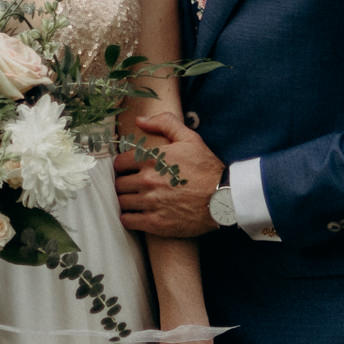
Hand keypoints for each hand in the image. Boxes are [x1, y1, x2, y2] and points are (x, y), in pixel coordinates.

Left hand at [115, 108, 224, 236]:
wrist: (224, 198)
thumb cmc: (207, 168)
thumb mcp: (190, 138)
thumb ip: (165, 123)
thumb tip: (141, 120)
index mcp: (152, 159)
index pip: (120, 163)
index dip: (123, 167)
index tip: (128, 171)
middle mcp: (148, 180)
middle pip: (119, 184)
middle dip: (124, 184)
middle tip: (132, 186)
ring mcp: (151, 203)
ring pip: (122, 202)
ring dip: (126, 201)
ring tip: (135, 200)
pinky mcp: (155, 223)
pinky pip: (128, 220)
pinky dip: (129, 218)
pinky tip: (137, 215)